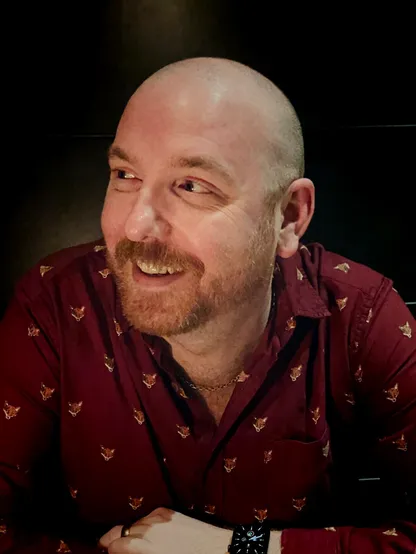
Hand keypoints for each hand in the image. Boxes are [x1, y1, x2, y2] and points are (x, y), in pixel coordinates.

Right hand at [98, 507, 231, 553]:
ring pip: (135, 522)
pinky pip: (149, 516)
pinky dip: (143, 523)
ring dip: (128, 530)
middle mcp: (149, 528)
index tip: (106, 552)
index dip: (109, 549)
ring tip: (125, 539)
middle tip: (104, 545)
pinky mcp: (170, 512)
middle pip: (122, 530)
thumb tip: (127, 551)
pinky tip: (145, 530)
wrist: (216, 549)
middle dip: (112, 538)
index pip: (116, 544)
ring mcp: (160, 517)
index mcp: (144, 546)